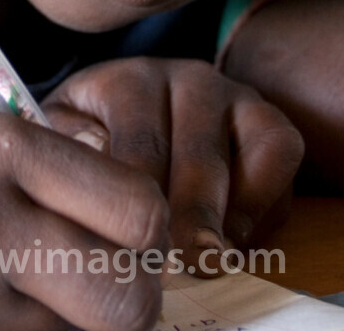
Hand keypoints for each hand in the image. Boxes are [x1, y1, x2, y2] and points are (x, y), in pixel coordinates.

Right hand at [0, 112, 170, 330]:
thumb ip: (44, 158)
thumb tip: (124, 181)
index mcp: (0, 147)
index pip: (138, 207)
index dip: (149, 231)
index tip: (129, 236)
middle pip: (129, 296)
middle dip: (136, 302)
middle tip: (111, 291)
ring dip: (79, 326)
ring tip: (44, 299)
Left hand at [44, 57, 301, 267]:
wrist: (125, 118)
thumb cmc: (89, 142)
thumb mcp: (62, 141)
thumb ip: (69, 147)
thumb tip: (91, 155)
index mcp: (128, 81)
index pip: (139, 141)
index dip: (138, 199)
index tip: (132, 244)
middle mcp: (186, 78)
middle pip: (198, 150)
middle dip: (190, 215)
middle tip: (179, 265)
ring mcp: (233, 95)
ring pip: (248, 146)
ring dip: (232, 209)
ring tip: (209, 258)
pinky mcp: (268, 121)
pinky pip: (281, 154)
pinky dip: (265, 201)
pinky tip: (235, 240)